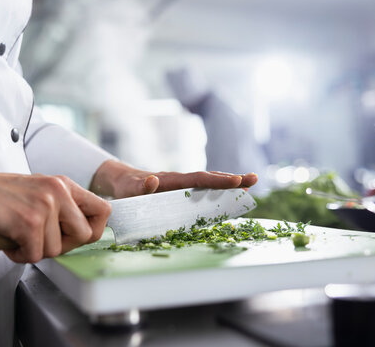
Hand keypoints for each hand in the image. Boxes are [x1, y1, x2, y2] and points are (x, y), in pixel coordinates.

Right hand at [0, 171, 110, 262]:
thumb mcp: (38, 190)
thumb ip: (61, 206)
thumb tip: (81, 233)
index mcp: (64, 184)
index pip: (103, 209)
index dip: (93, 229)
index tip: (75, 236)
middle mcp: (59, 192)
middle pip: (84, 235)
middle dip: (63, 246)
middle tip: (41, 240)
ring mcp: (45, 207)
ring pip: (57, 250)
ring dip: (35, 250)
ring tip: (17, 235)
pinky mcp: (28, 223)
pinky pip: (35, 255)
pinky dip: (19, 255)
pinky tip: (8, 241)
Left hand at [90, 160, 257, 198]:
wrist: (121, 180)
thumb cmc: (125, 187)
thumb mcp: (130, 189)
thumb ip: (142, 187)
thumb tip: (153, 181)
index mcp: (171, 180)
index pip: (198, 179)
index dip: (218, 181)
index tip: (237, 181)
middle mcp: (180, 180)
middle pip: (209, 178)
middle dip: (232, 179)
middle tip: (254, 179)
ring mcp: (181, 185)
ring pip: (208, 183)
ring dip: (228, 184)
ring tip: (250, 186)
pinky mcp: (180, 191)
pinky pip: (202, 190)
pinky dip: (217, 191)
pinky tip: (230, 197)